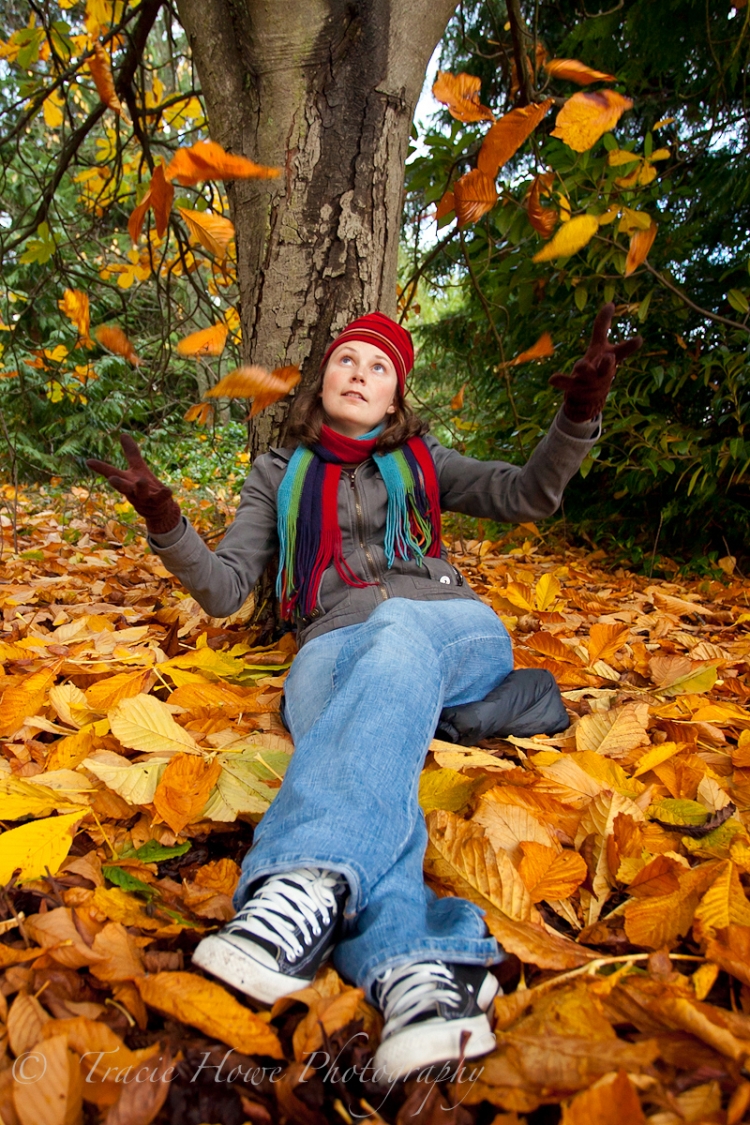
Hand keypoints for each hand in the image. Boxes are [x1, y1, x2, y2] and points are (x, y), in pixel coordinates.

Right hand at [87, 434, 181, 534]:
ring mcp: (144, 498)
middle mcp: (132, 490)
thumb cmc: (144, 486)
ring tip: (141, 481)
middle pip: (123, 487)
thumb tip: (123, 434)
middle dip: (118, 484)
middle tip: (112, 479)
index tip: (88, 461)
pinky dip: (164, 494)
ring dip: (140, 488)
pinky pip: (161, 498)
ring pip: (140, 494)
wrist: (158, 508)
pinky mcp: (158, 501)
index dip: (100, 467)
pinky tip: (168, 490)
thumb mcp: (137, 467)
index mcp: (126, 480)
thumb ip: (131, 452)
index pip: (110, 473)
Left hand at [549, 302, 642, 422]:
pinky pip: (567, 384)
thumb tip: (610, 303)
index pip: (622, 351)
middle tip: (608, 358)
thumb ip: (602, 325)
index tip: (639, 339)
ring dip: (584, 369)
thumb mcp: (599, 345)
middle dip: (607, 363)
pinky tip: (552, 379)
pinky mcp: (575, 386)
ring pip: (587, 374)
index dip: (630, 346)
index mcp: (610, 358)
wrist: (590, 396)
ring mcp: (588, 379)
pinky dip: (561, 381)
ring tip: (581, 365)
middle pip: (606, 367)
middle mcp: (601, 370)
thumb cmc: (597, 365)